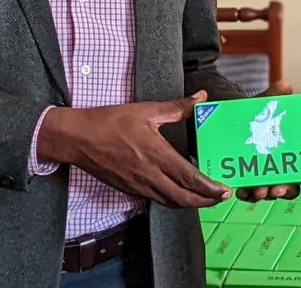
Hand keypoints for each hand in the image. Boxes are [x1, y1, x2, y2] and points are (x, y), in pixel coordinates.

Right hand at [37, 91, 230, 208]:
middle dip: (205, 201)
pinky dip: (173, 201)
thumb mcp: (145, 110)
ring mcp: (138, 185)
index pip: (188, 178)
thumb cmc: (109, 122)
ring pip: (170, 203)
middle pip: (183, 198)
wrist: (76, 138)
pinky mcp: (130, 189)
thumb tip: (200, 97)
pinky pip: (157, 200)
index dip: (208, 188)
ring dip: (190, 203)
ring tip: (206, 198)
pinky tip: (180, 193)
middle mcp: (149, 175)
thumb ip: (176, 107)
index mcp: (155, 154)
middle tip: (221, 197)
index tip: (223, 189)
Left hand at [236, 79, 300, 201]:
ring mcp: (264, 176)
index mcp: (294, 154)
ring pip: (270, 192)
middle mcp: (282, 169)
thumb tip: (285, 86)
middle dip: (287, 190)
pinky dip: (247, 193)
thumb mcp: (265, 105)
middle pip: (290, 188)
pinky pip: (248, 192)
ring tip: (262, 190)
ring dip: (267, 194)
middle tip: (281, 188)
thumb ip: (274, 97)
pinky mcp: (246, 180)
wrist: (230, 119)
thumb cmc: (256, 115)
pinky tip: (243, 190)